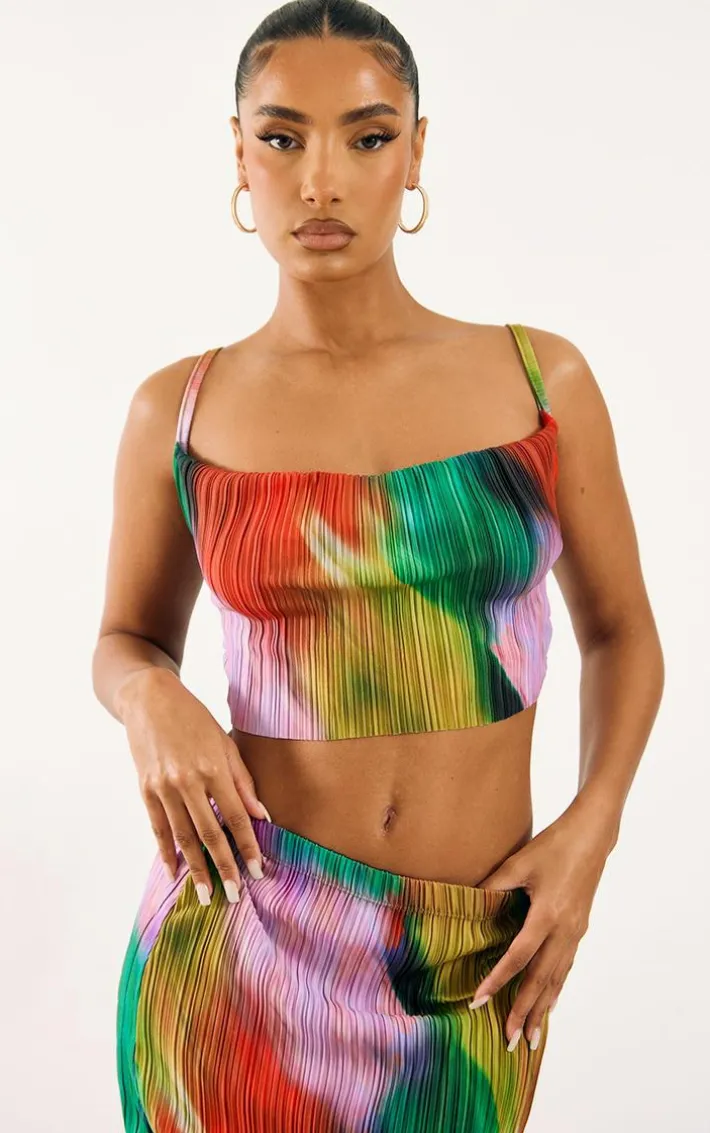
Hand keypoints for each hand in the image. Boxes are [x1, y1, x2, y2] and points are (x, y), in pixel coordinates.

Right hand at [119, 667, 271, 905]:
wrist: (150, 699)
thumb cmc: (194, 719)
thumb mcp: (226, 743)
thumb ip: (243, 783)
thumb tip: (261, 817)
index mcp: (213, 768)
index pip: (236, 817)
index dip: (248, 846)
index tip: (258, 871)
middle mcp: (187, 781)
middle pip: (209, 834)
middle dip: (224, 867)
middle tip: (234, 895)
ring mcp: (163, 787)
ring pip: (183, 837)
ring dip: (196, 868)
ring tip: (206, 894)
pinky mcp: (145, 790)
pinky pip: (158, 828)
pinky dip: (166, 853)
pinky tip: (176, 872)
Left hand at [468, 802, 612, 1051]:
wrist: (591, 836)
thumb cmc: (554, 845)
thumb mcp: (519, 863)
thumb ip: (493, 887)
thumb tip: (465, 903)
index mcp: (548, 914)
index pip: (519, 957)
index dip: (498, 980)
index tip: (479, 1000)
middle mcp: (565, 930)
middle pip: (542, 980)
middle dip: (524, 1011)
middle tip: (511, 1040)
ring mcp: (576, 932)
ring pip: (557, 979)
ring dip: (542, 1008)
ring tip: (530, 1036)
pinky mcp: (579, 929)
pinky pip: (565, 967)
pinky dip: (555, 989)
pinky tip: (549, 1004)